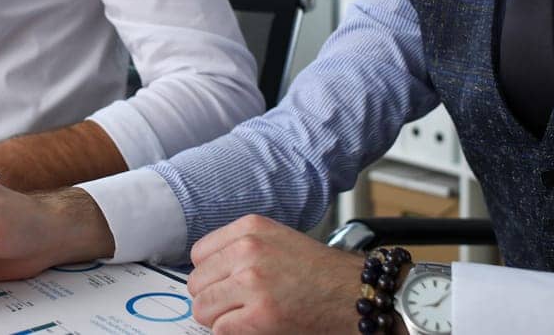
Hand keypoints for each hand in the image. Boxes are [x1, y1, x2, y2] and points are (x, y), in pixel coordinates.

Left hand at [187, 215, 393, 333]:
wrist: (356, 293)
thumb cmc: (321, 272)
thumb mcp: (277, 240)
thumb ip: (240, 249)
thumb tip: (207, 273)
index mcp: (250, 228)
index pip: (198, 254)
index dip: (210, 274)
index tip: (221, 284)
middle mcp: (247, 250)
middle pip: (197, 282)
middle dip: (213, 298)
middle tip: (235, 305)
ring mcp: (252, 282)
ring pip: (203, 307)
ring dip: (219, 318)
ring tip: (244, 316)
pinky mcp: (259, 315)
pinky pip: (220, 329)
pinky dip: (232, 332)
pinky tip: (254, 326)